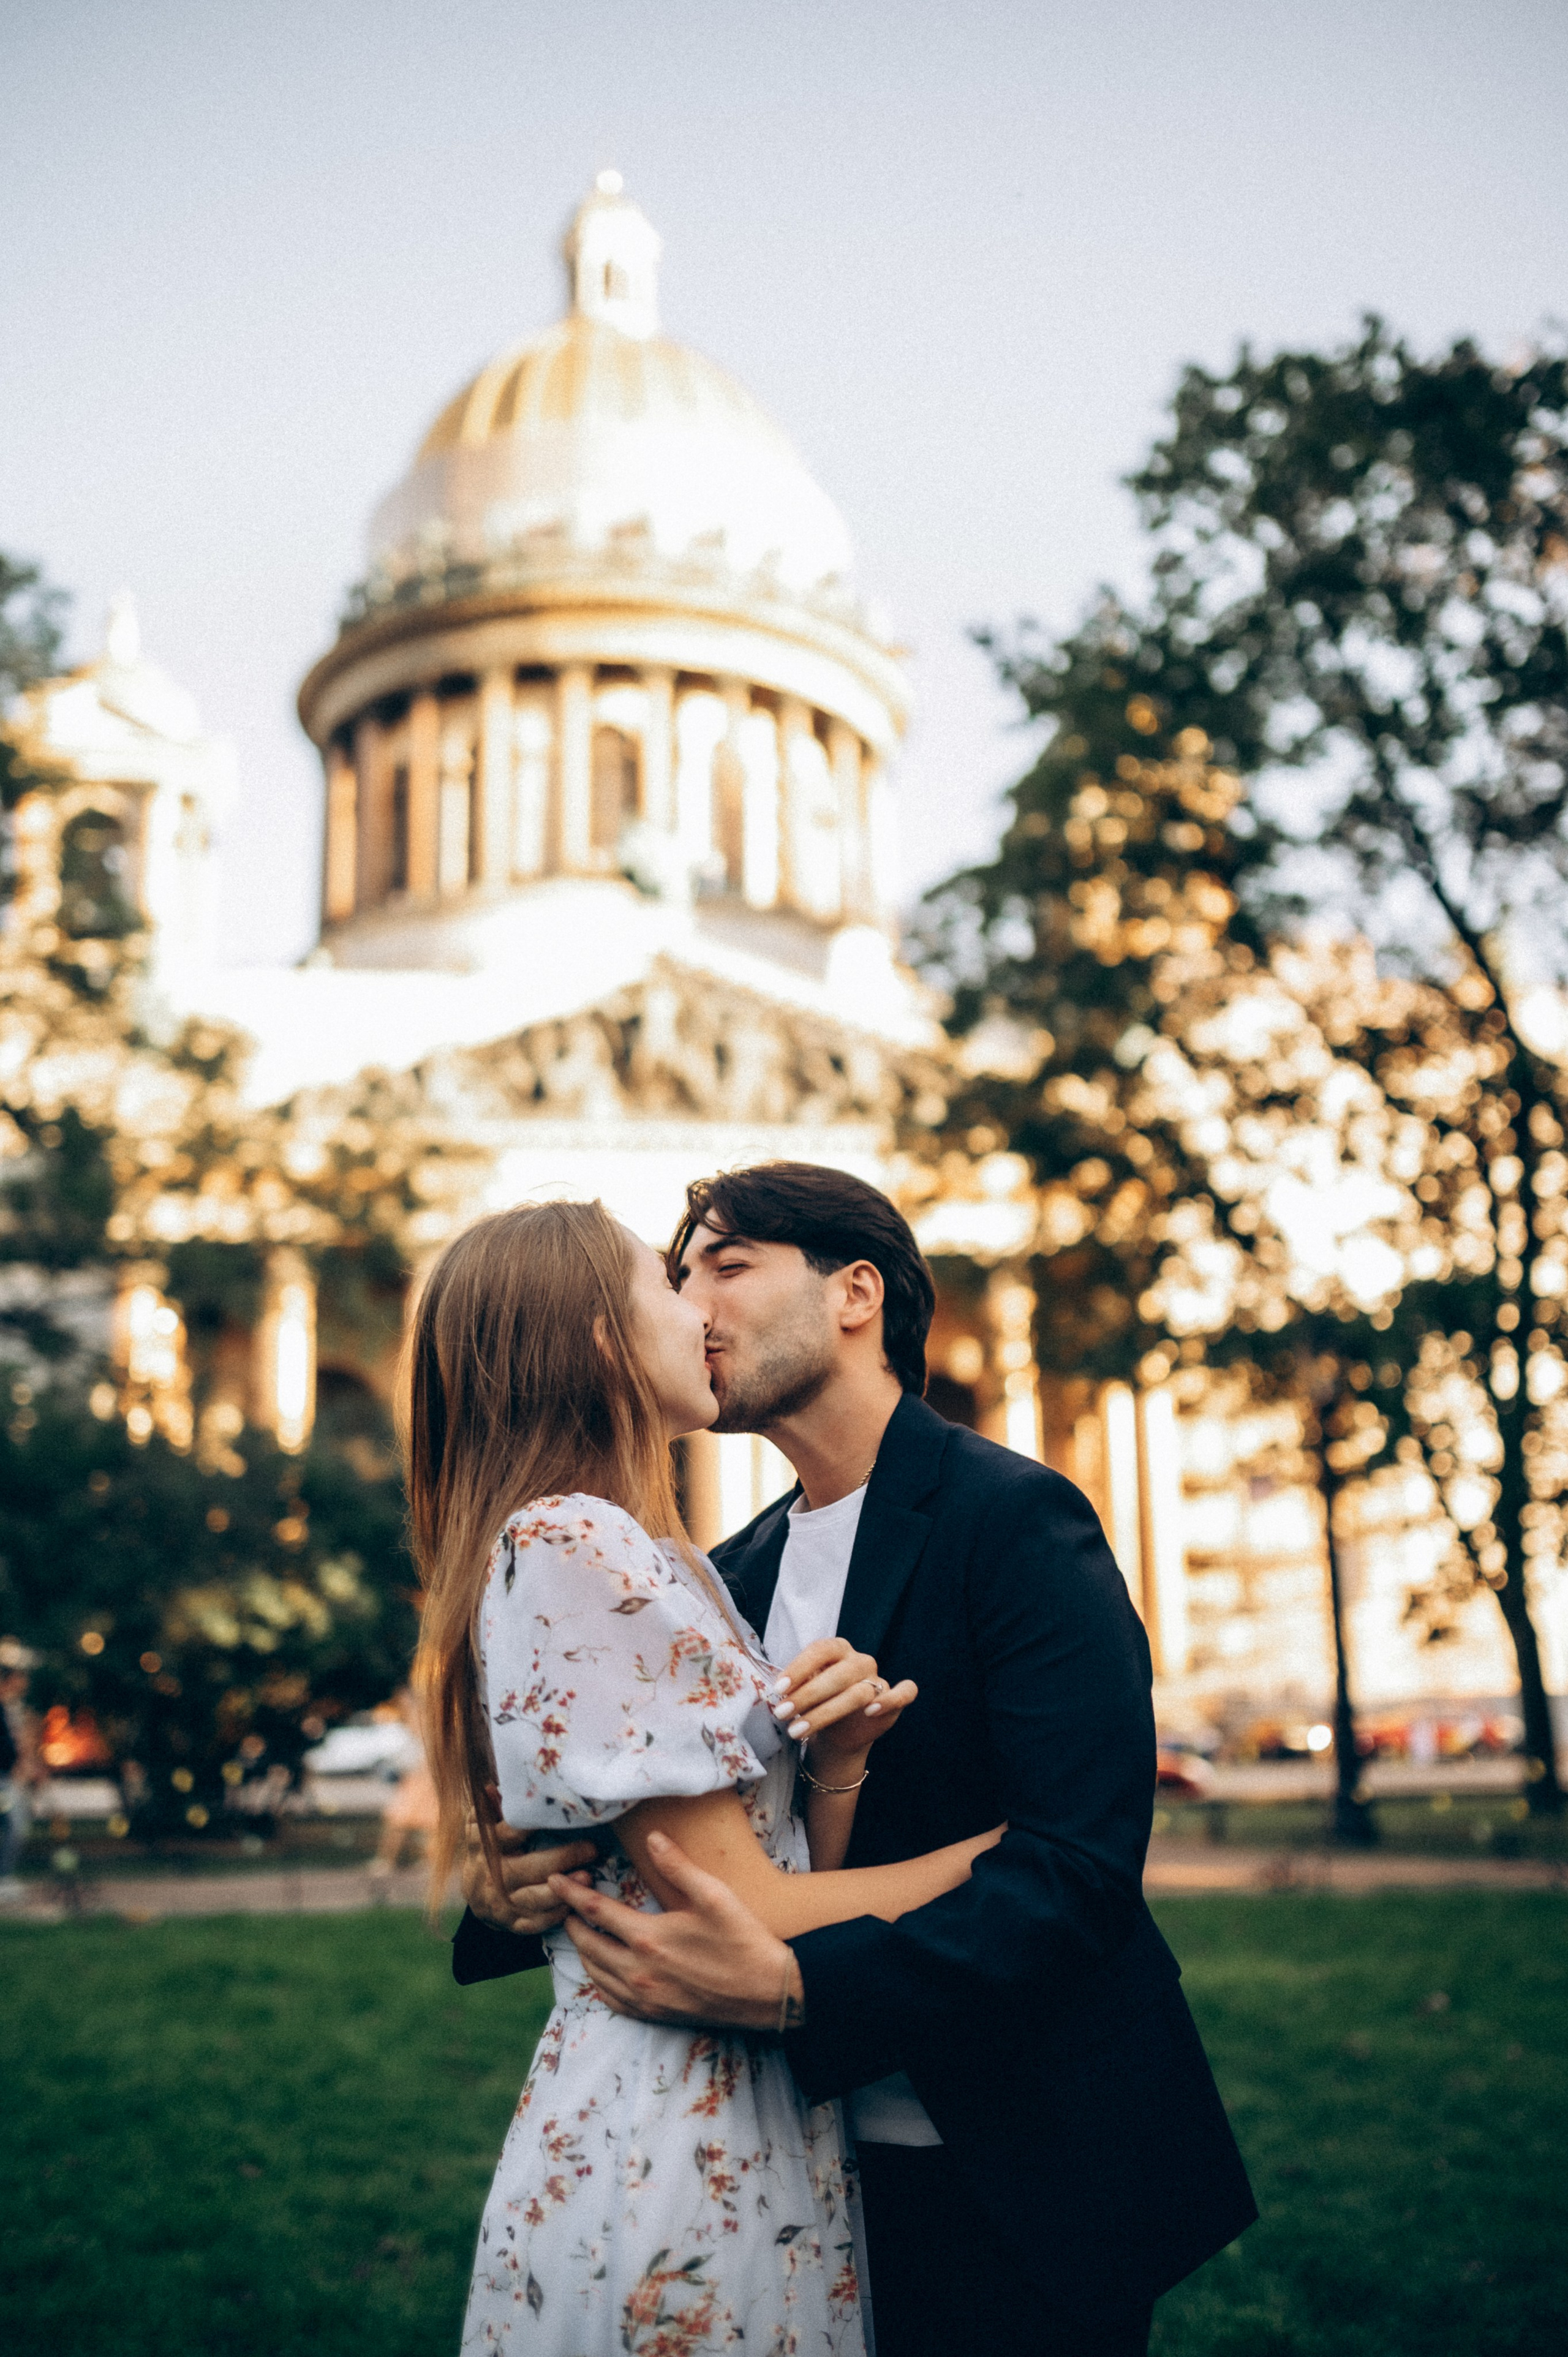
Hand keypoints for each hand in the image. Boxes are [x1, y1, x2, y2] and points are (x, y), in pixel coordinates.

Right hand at [462, 1783, 596, 1934]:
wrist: (474, 1892)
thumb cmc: (487, 1849)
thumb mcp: (483, 1825)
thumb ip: (491, 1807)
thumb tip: (494, 1785)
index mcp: (486, 1846)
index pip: (510, 1832)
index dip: (533, 1824)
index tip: (559, 1813)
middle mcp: (492, 1876)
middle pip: (530, 1868)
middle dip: (564, 1859)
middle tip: (592, 1849)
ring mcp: (501, 1903)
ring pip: (535, 1899)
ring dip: (564, 1890)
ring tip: (588, 1877)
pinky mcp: (512, 1923)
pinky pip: (535, 1923)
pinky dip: (556, 1915)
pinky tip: (575, 1904)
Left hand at [553, 1831, 802, 2031]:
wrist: (767, 1993)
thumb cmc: (743, 1940)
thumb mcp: (714, 1895)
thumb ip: (678, 1866)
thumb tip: (652, 1839)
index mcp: (648, 1938)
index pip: (594, 1911)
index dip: (570, 1893)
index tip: (554, 1880)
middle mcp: (638, 1971)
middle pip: (587, 1944)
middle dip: (571, 1920)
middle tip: (569, 1902)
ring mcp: (644, 1998)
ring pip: (594, 1973)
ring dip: (582, 1950)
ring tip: (582, 1930)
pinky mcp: (654, 2014)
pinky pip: (610, 2000)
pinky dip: (598, 1981)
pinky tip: (603, 1969)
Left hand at [771, 1637, 917, 1775]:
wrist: (839, 1734)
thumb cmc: (818, 1704)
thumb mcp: (803, 1692)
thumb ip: (796, 1687)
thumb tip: (777, 1693)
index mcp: (836, 1650)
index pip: (820, 1650)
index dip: (800, 1667)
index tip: (779, 1688)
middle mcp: (859, 1661)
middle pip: (838, 1674)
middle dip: (808, 1695)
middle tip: (782, 1713)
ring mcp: (879, 1679)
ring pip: (860, 1692)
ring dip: (827, 1712)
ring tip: (798, 1730)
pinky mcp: (896, 1699)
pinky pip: (905, 1692)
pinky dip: (890, 1699)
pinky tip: (870, 1711)